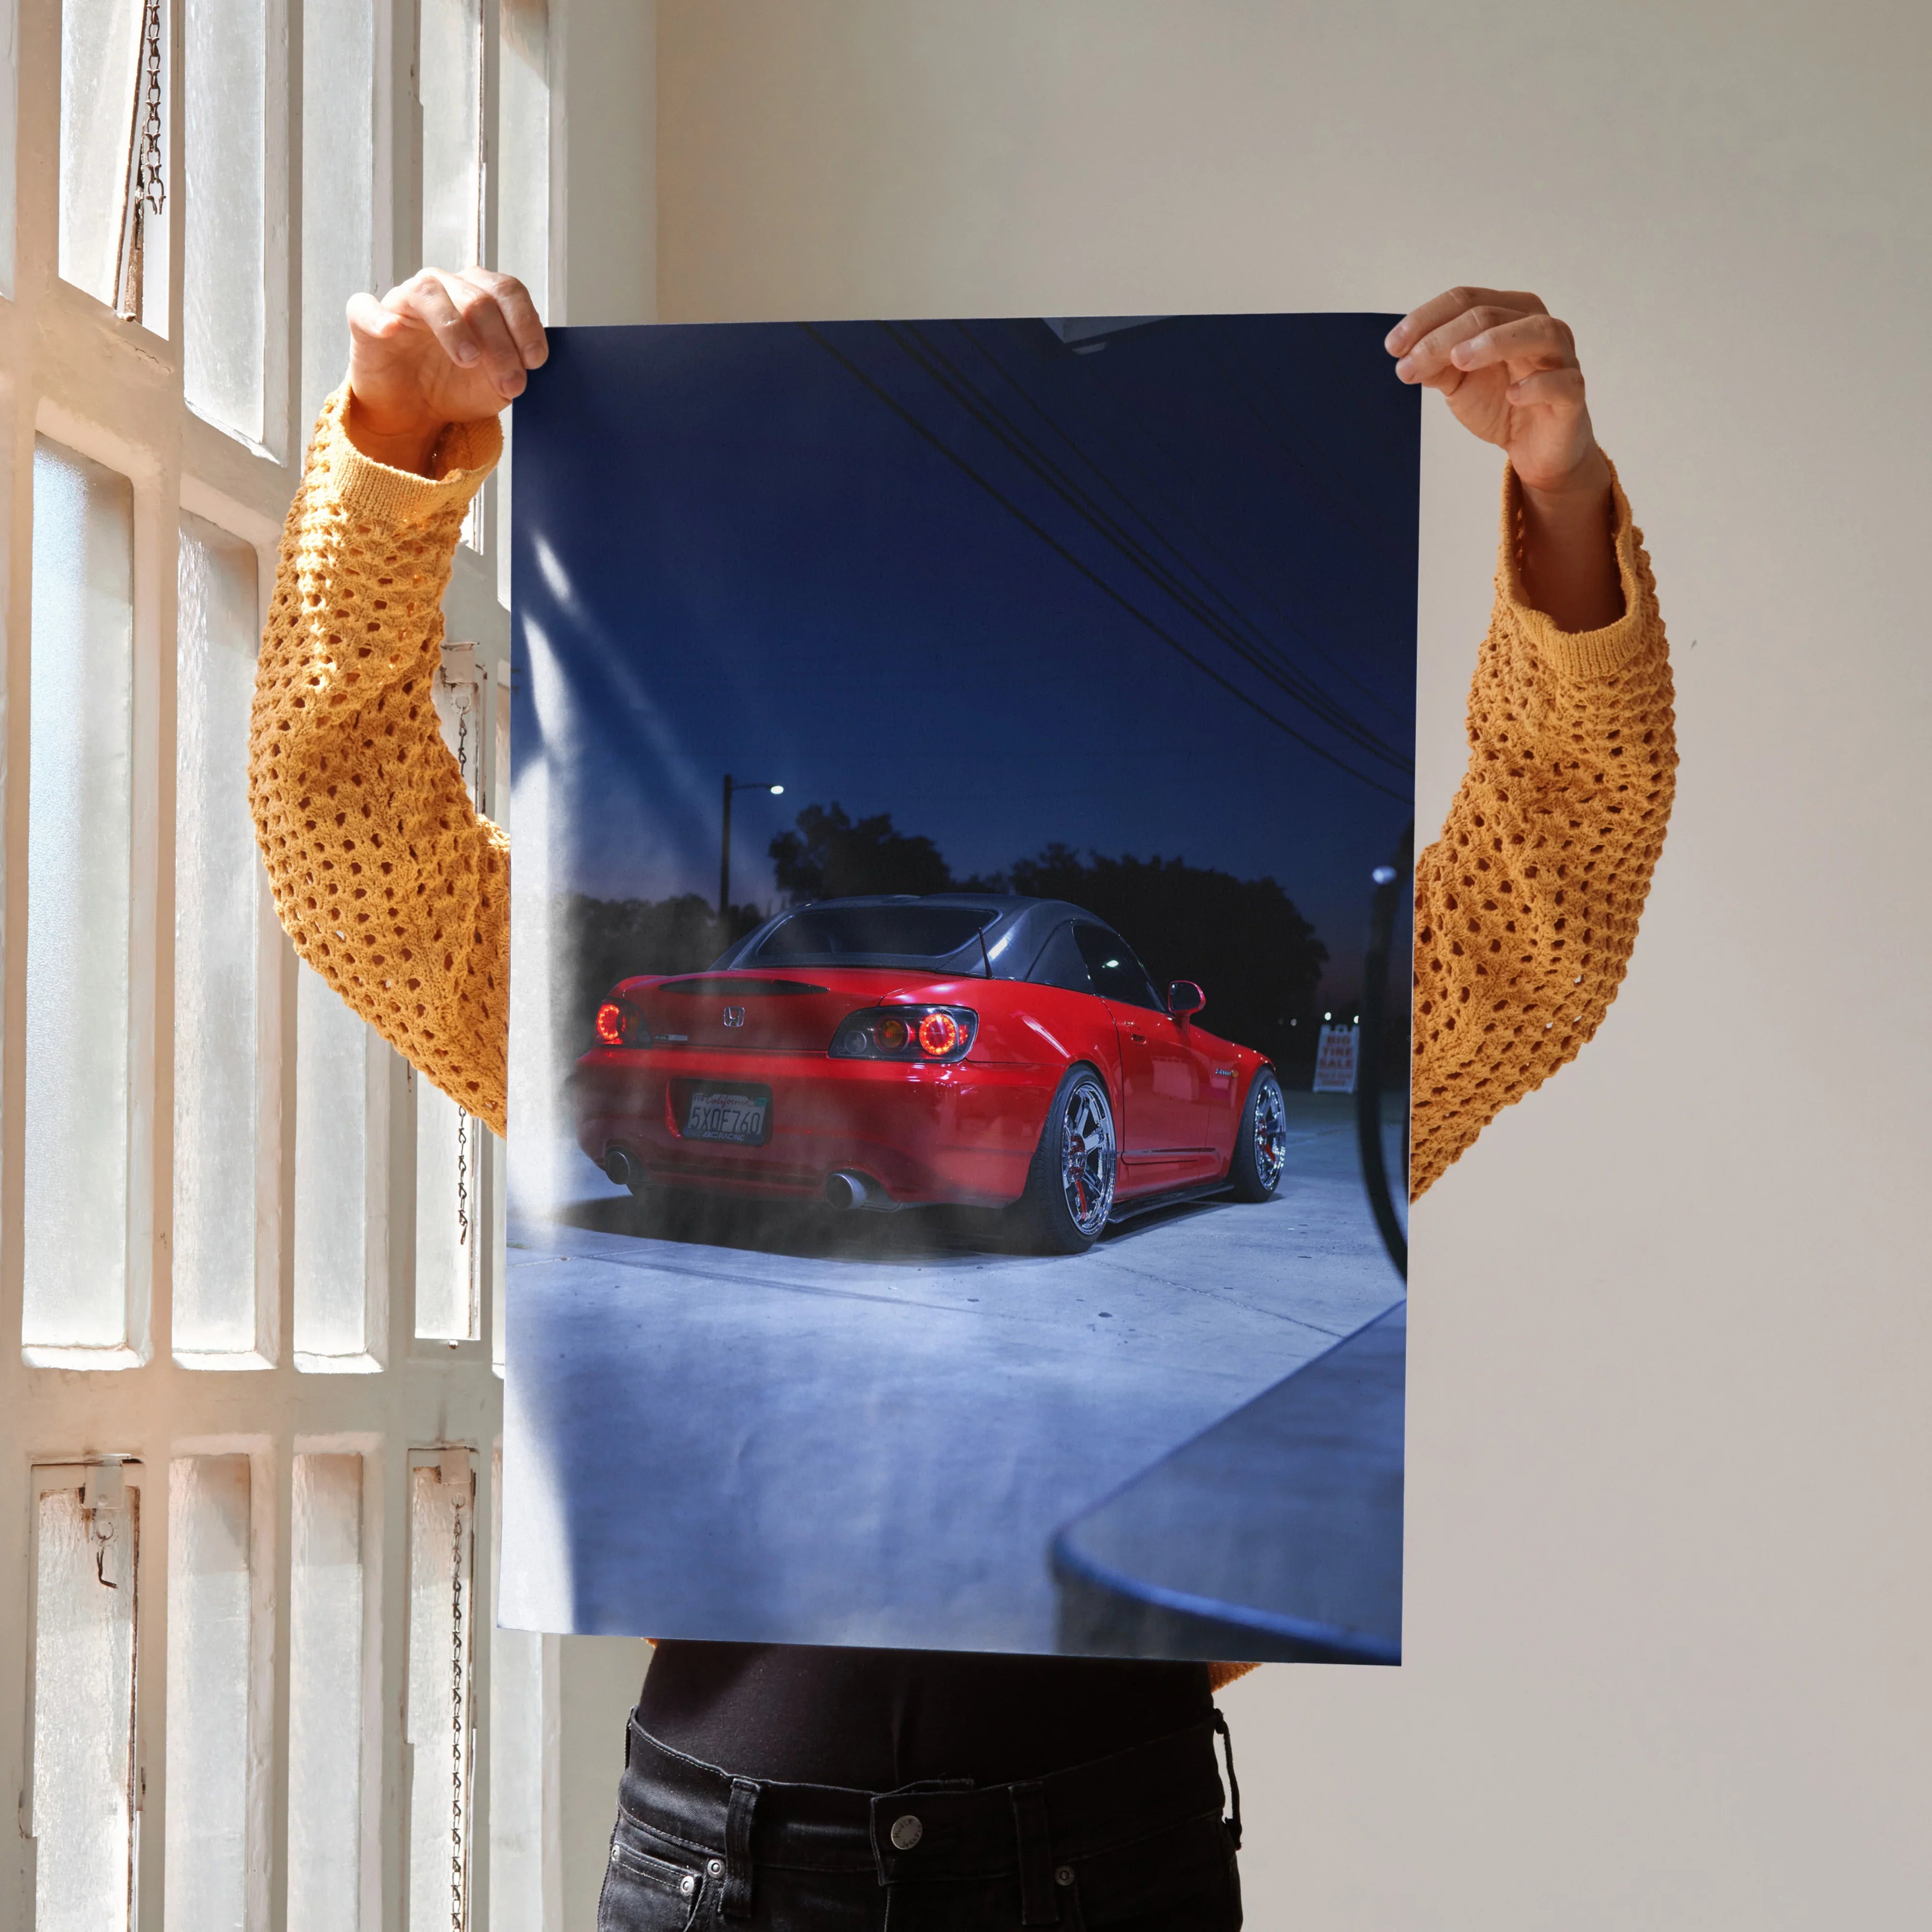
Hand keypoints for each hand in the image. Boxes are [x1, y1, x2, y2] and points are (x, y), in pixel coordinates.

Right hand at [344, 267, 547, 474]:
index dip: (525, 323)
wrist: (414, 413)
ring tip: (469, 360)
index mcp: (478, 295)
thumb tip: (527, 362)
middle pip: (477, 297)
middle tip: (510, 382)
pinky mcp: (366, 321)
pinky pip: (366, 308)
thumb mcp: (496, 384)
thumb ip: (514, 367)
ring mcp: (404, 301)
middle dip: (500, 342)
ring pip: (429, 293)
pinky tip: (391, 330)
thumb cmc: (456, 387)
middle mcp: (443, 288)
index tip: (535, 361)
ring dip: (454, 327)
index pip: (507, 291)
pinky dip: (378, 317)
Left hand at [1388, 287, 1621, 628]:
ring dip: (1495, 342)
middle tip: (1410, 363)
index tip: (1393, 346)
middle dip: (1444, 337)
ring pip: (1536, 332)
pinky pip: (1562, 382)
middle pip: (1491, 314)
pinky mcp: (1573, 394)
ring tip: (1459, 360)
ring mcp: (1561, 357)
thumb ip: (1436, 365)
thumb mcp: (1458, 383)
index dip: (1426, 319)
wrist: (1534, 448)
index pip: (1466, 300)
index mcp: (1509, 314)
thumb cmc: (1500, 402)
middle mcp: (1538, 326)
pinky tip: (1512, 394)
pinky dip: (1537, 384)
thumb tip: (1406, 356)